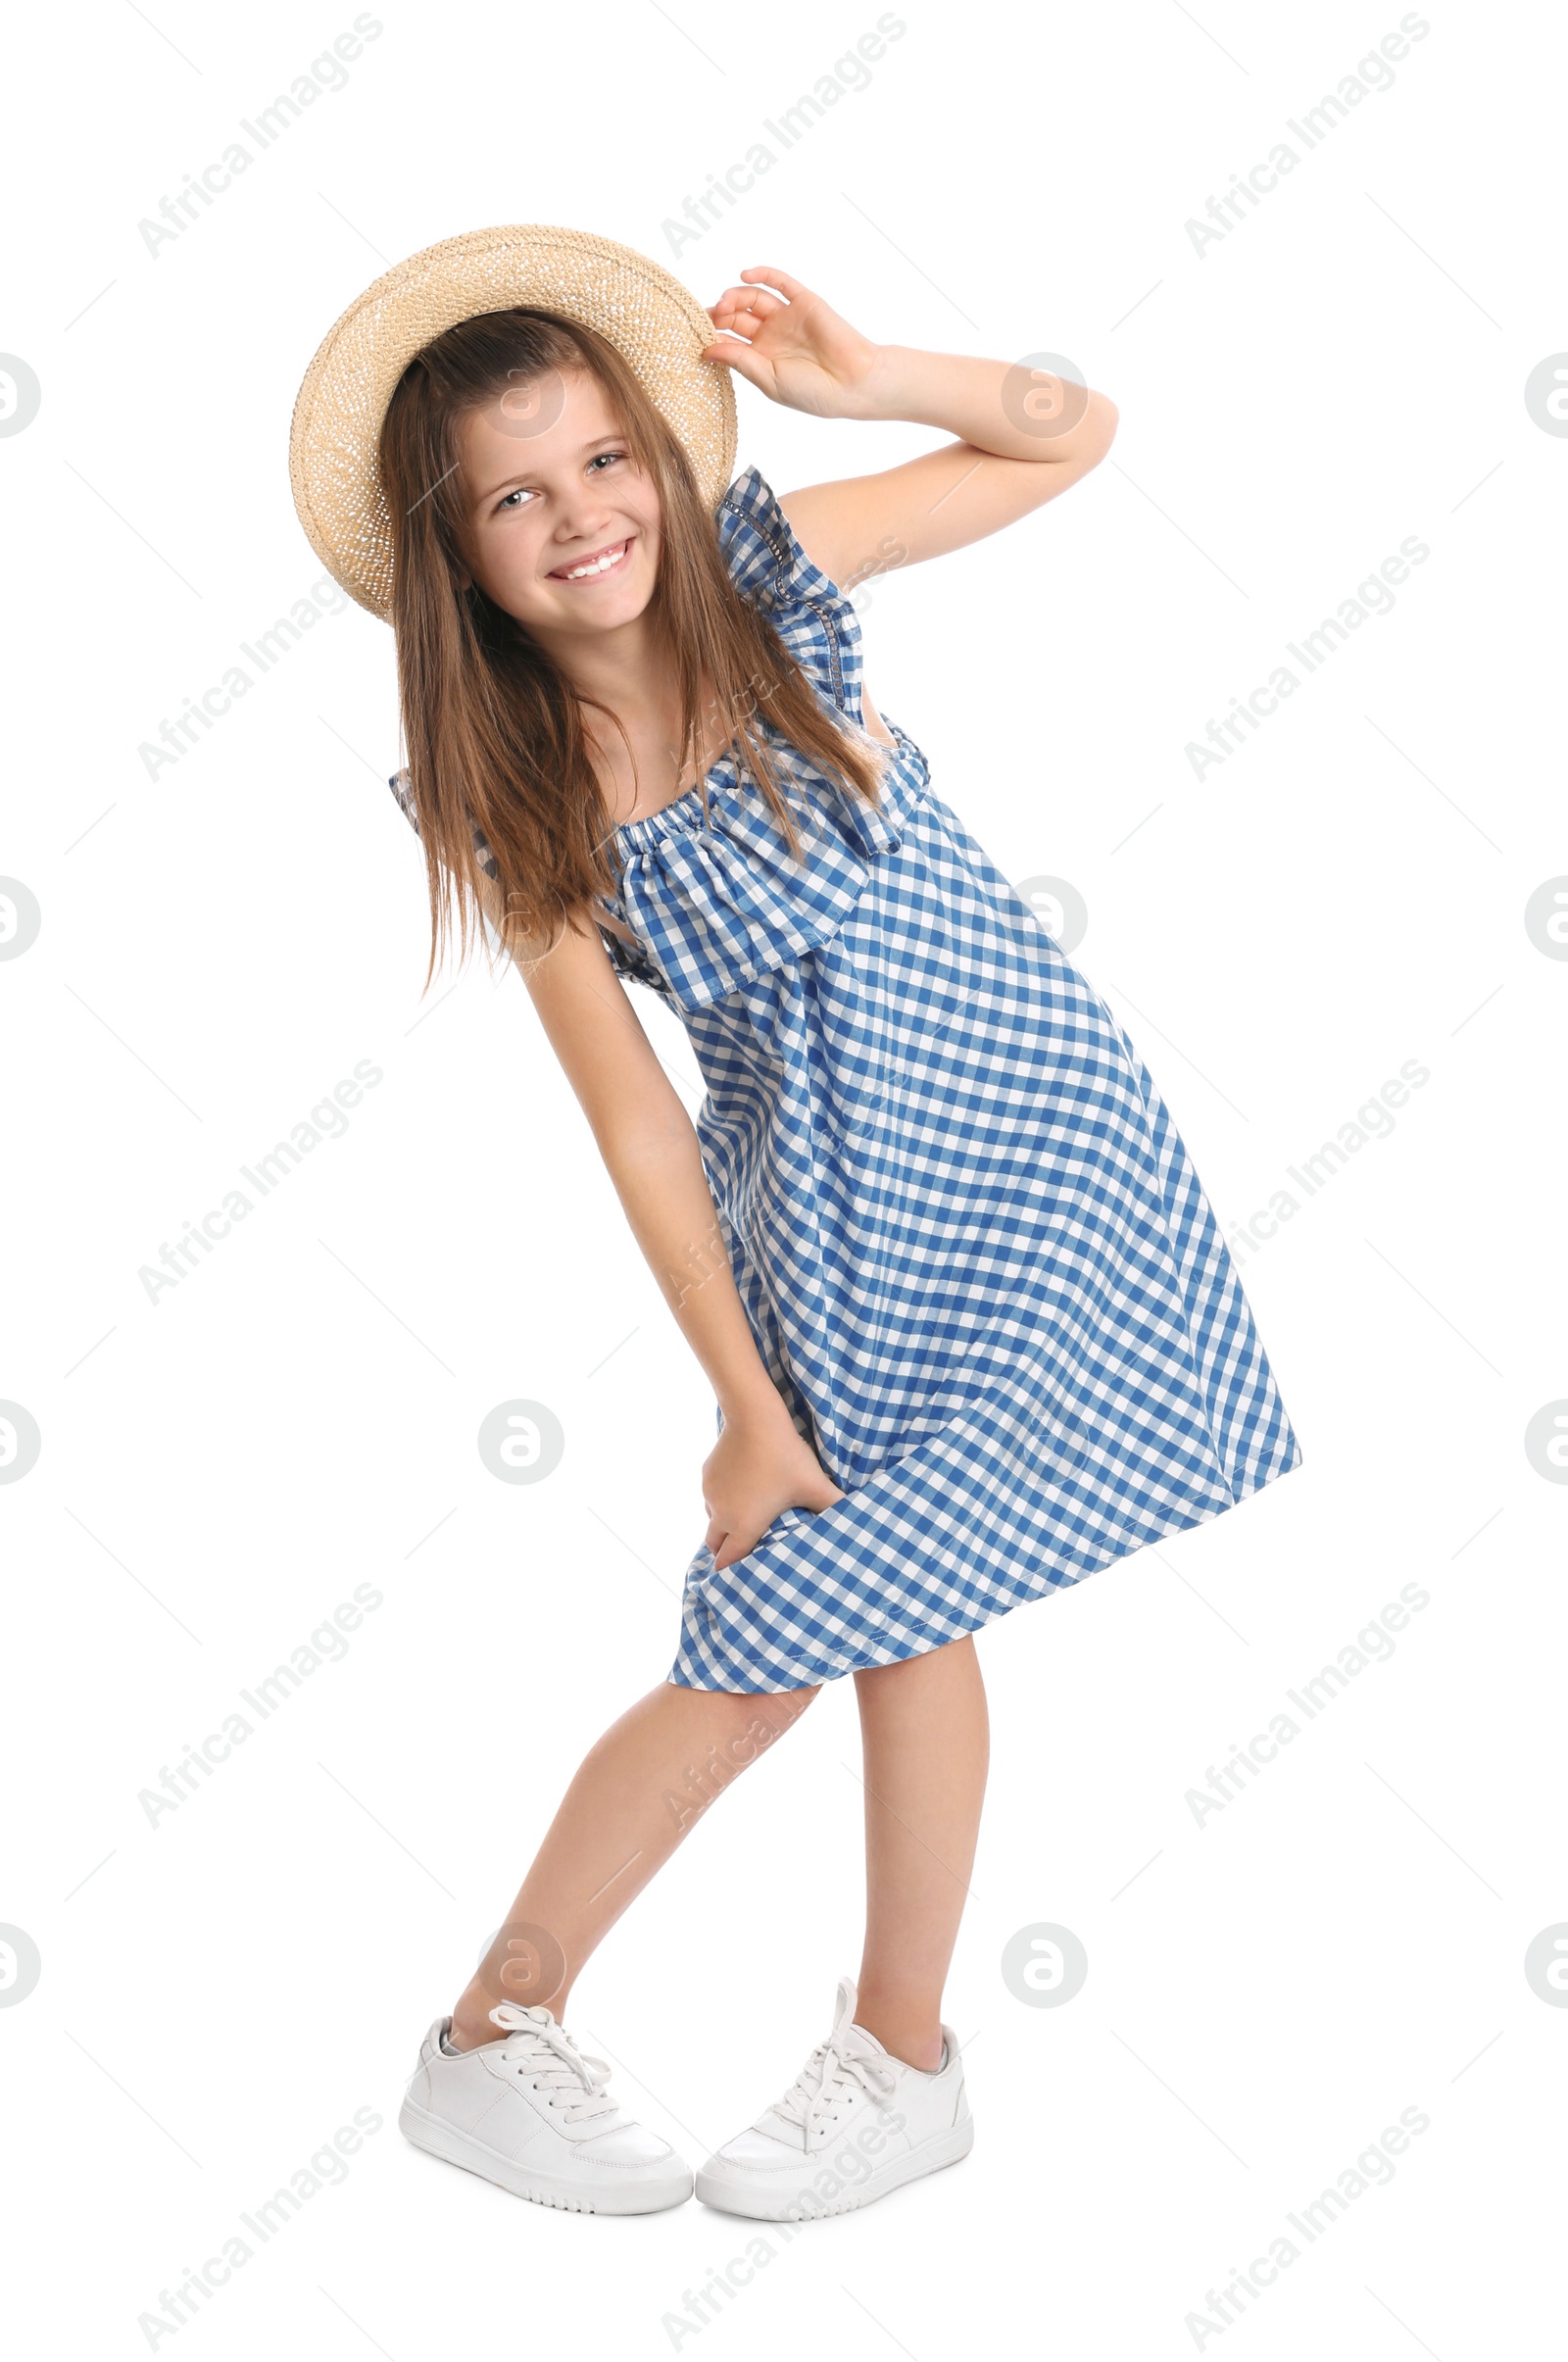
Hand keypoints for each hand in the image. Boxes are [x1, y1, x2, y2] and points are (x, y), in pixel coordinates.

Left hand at [701, 267, 882, 419]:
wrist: (853, 383)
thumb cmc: (814, 392)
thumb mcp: (769, 380)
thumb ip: (740, 361)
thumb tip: (706, 349)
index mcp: (761, 359)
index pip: (728, 340)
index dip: (712, 335)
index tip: (698, 336)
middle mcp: (772, 336)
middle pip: (737, 316)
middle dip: (721, 313)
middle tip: (714, 316)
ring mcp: (787, 317)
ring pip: (754, 298)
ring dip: (736, 295)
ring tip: (727, 303)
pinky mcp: (804, 301)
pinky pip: (780, 282)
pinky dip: (762, 274)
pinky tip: (745, 275)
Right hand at [701, 1395, 846, 1570]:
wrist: (755, 1418)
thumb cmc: (786, 1456)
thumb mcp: (814, 1484)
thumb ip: (834, 1506)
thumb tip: (860, 1521)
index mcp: (744, 1525)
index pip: (727, 1563)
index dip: (732, 1574)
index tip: (740, 1580)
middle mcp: (721, 1514)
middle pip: (714, 1546)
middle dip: (725, 1553)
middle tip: (743, 1554)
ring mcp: (711, 1494)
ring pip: (712, 1520)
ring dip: (724, 1525)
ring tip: (744, 1521)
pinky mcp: (707, 1475)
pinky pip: (711, 1497)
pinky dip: (722, 1501)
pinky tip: (741, 1491)